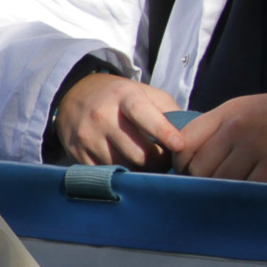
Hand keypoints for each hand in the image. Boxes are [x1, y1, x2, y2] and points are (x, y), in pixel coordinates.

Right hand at [53, 71, 185, 168]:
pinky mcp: (77, 153)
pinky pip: (106, 174)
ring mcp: (88, 136)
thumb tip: (191, 138)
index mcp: (124, 96)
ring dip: (140, 170)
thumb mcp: (145, 93)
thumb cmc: (120, 97)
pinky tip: (125, 165)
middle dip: (157, 161)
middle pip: (138, 153)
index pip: (144, 115)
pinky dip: (120, 174)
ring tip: (145, 162)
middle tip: (164, 160)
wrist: (74, 94)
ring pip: (123, 167)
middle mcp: (103, 116)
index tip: (180, 145)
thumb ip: (169, 111)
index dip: (163, 132)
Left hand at [174, 91, 266, 182]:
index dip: (180, 162)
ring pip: (220, 181)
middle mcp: (236, 130)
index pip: (185, 142)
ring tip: (223, 189)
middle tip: (204, 184)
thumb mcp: (238, 109)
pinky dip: (241, 193)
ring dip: (219, 190)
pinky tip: (243, 191)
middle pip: (200, 167)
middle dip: (198, 180)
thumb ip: (212, 129)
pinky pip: (246, 188)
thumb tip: (184, 156)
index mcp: (224, 114)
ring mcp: (255, 149)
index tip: (185, 170)